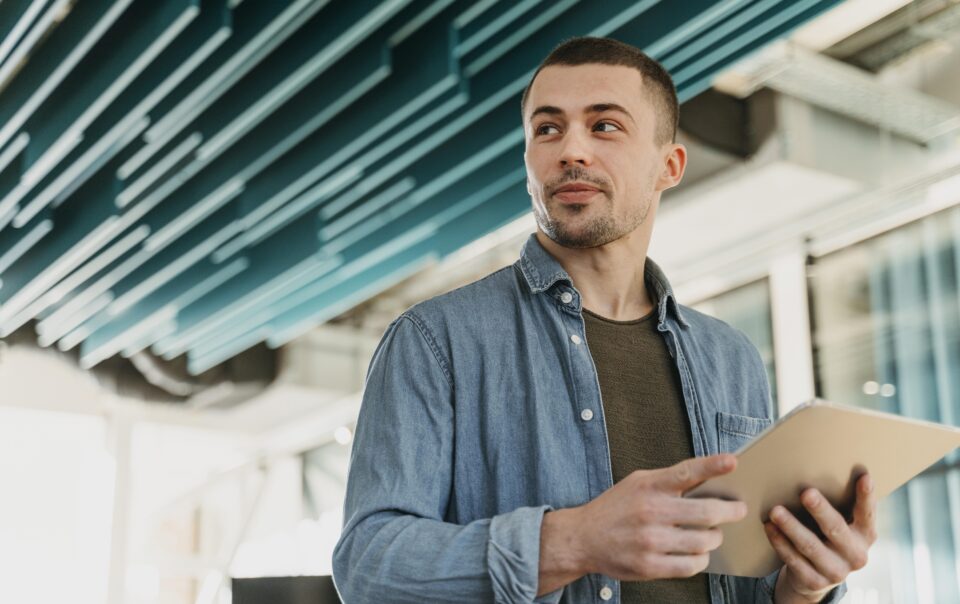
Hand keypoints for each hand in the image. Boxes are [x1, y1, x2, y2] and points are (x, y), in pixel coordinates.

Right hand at [538, 454, 747, 594]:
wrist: (582, 538)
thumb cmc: (616, 508)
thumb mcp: (638, 483)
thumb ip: (669, 481)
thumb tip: (711, 482)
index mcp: (648, 486)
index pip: (686, 472)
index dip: (712, 465)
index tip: (733, 461)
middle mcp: (650, 511)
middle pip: (707, 512)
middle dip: (731, 511)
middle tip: (738, 510)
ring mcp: (650, 541)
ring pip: (704, 541)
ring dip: (715, 538)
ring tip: (712, 534)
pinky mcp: (649, 566)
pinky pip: (692, 565)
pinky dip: (701, 559)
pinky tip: (697, 552)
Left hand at [765, 473, 877, 602]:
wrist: (816, 576)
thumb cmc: (826, 536)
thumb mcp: (839, 523)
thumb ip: (837, 504)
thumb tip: (815, 467)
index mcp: (865, 535)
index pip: (868, 513)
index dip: (867, 496)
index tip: (864, 476)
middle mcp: (856, 555)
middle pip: (836, 529)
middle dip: (820, 510)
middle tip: (806, 492)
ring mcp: (836, 572)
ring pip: (810, 546)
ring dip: (792, 527)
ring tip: (776, 511)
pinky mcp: (815, 582)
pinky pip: (794, 560)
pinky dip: (780, 542)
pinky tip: (769, 528)